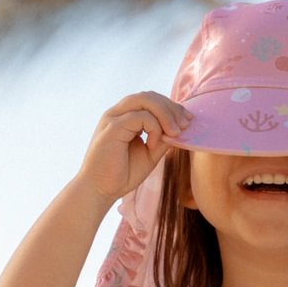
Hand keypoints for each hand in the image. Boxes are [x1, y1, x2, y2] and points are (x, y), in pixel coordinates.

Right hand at [77, 92, 192, 201]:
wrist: (100, 191)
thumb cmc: (122, 174)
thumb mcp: (150, 153)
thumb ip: (162, 138)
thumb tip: (180, 126)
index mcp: (125, 117)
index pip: (150, 100)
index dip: (171, 107)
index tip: (187, 121)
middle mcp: (117, 113)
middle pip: (149, 96)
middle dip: (171, 108)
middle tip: (185, 124)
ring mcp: (113, 118)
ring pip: (144, 100)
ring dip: (166, 114)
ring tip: (175, 132)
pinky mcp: (112, 127)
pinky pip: (140, 116)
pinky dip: (154, 128)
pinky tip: (153, 144)